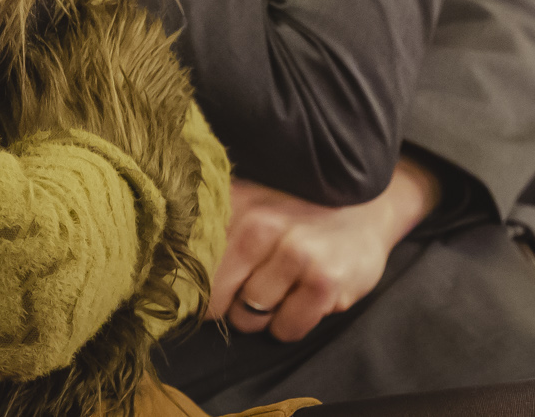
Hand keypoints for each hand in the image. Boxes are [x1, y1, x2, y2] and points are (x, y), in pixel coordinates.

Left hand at [205, 159, 440, 342]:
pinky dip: (293, 323)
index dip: (196, 288)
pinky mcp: (323, 281)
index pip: (191, 268)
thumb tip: (163, 270)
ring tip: (286, 285)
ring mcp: (294, 252)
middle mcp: (260, 225)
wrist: (370, 209)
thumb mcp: (254, 205)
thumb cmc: (299, 216)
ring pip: (249, 319)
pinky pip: (286, 329)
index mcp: (236, 205)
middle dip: (231, 305)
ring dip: (265, 315)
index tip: (210, 288)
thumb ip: (212, 230)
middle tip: (257, 286)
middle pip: (214, 301)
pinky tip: (306, 295)